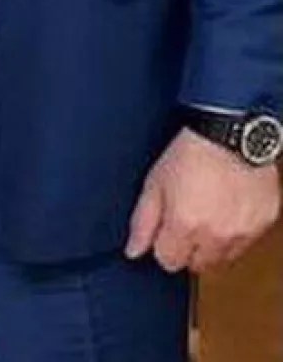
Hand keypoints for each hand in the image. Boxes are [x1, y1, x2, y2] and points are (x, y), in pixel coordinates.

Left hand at [126, 129, 279, 272]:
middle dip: (187, 249)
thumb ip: (142, 223)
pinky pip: (247, 242)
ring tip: (206, 215)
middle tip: (185, 223)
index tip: (164, 234)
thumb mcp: (154, 185)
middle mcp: (217, 233)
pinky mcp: (264, 222)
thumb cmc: (191, 153)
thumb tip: (134, 250)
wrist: (230, 134)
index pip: (168, 262)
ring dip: (212, 246)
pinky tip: (226, 211)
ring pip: (223, 258)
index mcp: (185, 225)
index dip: (162, 247)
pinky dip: (236, 233)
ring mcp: (243, 230)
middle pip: (197, 265)